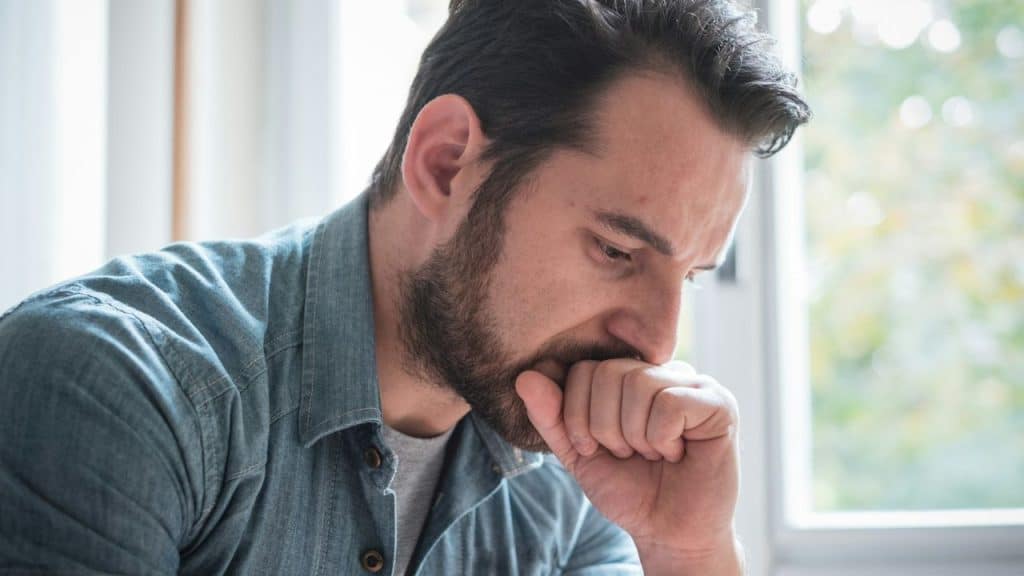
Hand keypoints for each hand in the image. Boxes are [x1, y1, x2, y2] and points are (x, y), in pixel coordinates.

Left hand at [515, 359, 740, 571]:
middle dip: (606, 428)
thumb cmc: (629, 490)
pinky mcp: (719, 404)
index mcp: (628, 376)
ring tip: (653, 454)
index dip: (579, 416)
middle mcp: (662, 372)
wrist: (668, 533)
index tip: (599, 448)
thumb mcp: (578, 452)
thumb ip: (551, 416)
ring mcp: (694, 384)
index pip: (582, 370)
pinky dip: (662, 439)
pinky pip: (670, 403)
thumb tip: (525, 377)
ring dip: (635, 436)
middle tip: (629, 454)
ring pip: (639, 384)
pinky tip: (676, 454)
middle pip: (608, 373)